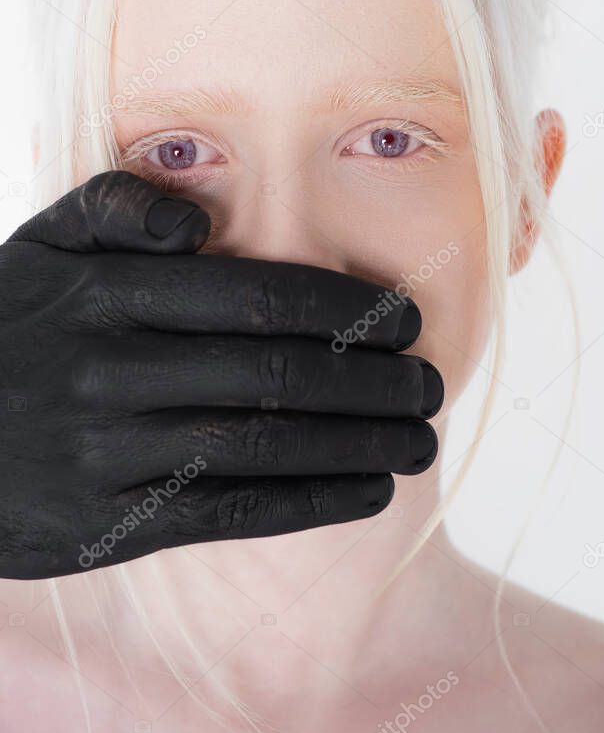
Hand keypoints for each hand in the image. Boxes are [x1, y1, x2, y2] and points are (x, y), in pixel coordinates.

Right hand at [0, 171, 442, 578]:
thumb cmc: (8, 329)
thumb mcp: (41, 247)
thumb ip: (116, 208)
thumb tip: (200, 221)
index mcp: (106, 292)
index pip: (257, 297)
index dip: (347, 310)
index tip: (406, 321)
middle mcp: (109, 370)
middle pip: (275, 375)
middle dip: (372, 382)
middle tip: (432, 388)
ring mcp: (107, 452)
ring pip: (261, 446)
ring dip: (358, 446)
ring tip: (420, 443)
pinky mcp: (108, 524)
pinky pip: (227, 512)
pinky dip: (309, 502)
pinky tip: (367, 493)